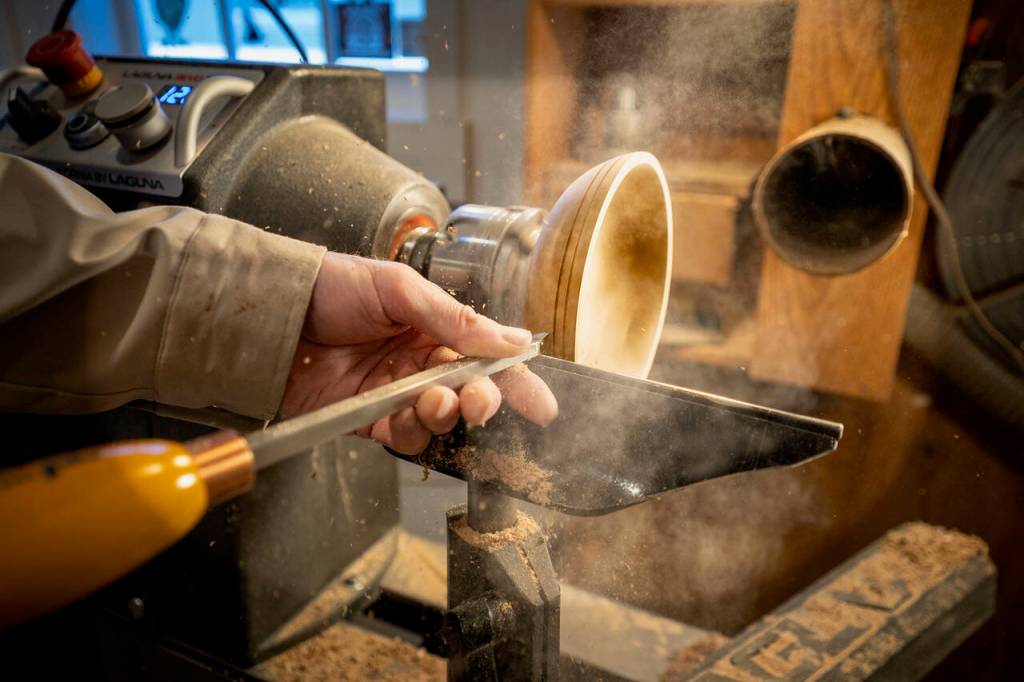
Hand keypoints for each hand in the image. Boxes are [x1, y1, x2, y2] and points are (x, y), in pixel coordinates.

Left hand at [281, 253, 558, 453]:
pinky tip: (407, 415)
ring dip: (445, 415)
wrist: (271, 314)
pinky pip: (403, 436)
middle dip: (482, 401)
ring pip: (440, 419)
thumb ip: (454, 318)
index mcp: (434, 326)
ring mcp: (395, 392)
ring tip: (433, 399)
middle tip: (479, 402)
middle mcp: (419, 362)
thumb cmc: (331, 287)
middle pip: (469, 393)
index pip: (486, 357)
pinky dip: (412, 432)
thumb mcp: (398, 288)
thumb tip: (512, 341)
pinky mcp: (368, 419)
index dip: (515, 382)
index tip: (540, 406)